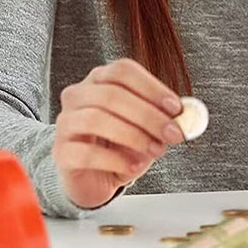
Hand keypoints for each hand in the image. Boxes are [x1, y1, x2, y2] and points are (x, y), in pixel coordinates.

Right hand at [53, 59, 186, 208]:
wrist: (94, 177)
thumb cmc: (120, 145)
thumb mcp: (147, 128)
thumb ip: (164, 118)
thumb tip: (186, 115)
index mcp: (100, 80)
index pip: (123, 70)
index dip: (152, 88)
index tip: (176, 108)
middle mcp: (78, 95)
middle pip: (111, 95)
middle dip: (148, 115)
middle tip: (173, 134)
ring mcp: (66, 123)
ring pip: (96, 119)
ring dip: (134, 136)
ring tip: (156, 151)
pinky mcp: (61, 152)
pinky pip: (86, 152)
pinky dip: (116, 159)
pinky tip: (134, 166)